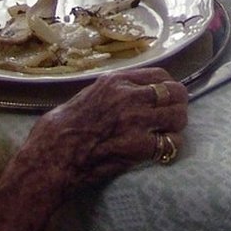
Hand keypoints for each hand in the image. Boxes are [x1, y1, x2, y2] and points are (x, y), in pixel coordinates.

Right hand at [21, 67, 189, 190]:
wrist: (52, 155)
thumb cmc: (62, 127)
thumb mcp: (87, 95)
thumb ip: (112, 91)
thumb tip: (131, 92)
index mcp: (115, 81)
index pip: (159, 75)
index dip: (169, 87)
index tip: (168, 97)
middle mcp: (128, 96)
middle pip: (174, 93)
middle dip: (178, 106)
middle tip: (173, 118)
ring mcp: (135, 120)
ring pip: (177, 117)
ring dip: (176, 127)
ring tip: (168, 135)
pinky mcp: (137, 145)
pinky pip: (170, 143)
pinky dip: (170, 148)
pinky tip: (162, 151)